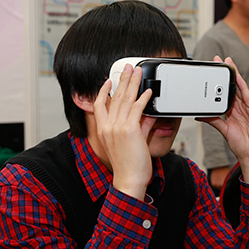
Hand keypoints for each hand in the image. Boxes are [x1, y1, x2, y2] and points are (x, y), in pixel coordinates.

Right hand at [93, 64, 155, 199]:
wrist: (128, 180)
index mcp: (103, 130)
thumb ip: (140, 126)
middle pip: (114, 98)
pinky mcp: (129, 130)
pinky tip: (148, 91)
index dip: (103, 90)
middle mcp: (107, 127)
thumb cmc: (129, 167)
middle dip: (122, 80)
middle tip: (128, 67)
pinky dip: (143, 99)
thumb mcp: (130, 143)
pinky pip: (137, 109)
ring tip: (138, 73)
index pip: (99, 105)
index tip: (108, 80)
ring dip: (133, 84)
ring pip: (125, 100)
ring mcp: (117, 128)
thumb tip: (148, 114)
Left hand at [197, 57, 248, 184]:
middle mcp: (242, 108)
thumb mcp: (224, 130)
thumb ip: (213, 120)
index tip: (213, 71)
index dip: (220, 82)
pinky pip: (248, 96)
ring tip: (228, 63)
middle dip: (227, 73)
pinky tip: (237, 78)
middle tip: (219, 60)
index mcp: (233, 112)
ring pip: (241, 88)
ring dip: (234, 75)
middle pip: (233, 87)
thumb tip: (200, 115)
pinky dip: (242, 86)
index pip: (225, 93)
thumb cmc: (242, 146)